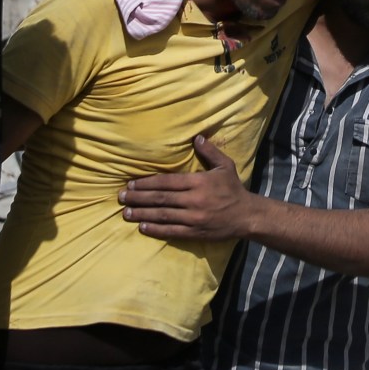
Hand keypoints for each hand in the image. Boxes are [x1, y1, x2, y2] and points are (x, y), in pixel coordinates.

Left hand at [118, 134, 254, 241]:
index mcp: (198, 182)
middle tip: (121, 197)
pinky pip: (172, 231)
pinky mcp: (195, 232)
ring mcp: (193, 218)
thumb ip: (209, 152)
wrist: (247, 216)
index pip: (166, 182)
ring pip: (162, 215)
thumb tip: (196, 137)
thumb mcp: (225, 166)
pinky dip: (156, 229)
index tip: (131, 184)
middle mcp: (193, 200)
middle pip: (160, 198)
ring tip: (126, 213)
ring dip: (142, 214)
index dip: (147, 183)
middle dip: (138, 198)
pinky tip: (142, 227)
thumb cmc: (234, 189)